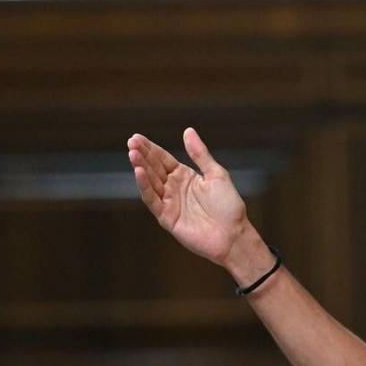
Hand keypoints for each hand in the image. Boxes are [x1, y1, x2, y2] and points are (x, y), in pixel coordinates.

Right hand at [127, 128, 248, 265]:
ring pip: (150, 182)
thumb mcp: (216, 174)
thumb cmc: (229, 206)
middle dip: (142, 155)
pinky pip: (152, 200)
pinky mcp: (167, 218)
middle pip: (154, 168)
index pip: (163, 159)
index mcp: (185, 177)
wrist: (234, 235)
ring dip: (140, 168)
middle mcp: (174, 189)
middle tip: (131, 141)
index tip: (137, 137)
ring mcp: (169, 203)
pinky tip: (139, 172)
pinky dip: (145, 186)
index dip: (151, 148)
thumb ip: (200, 154)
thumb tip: (188, 130)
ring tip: (132, 153)